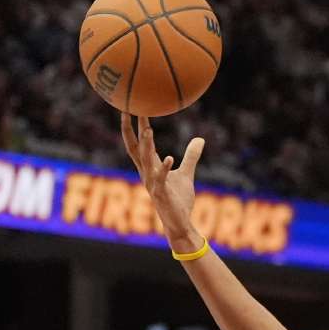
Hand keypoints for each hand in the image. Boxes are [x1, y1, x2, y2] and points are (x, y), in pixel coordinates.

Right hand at [121, 113, 204, 244]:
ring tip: (148, 129)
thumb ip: (191, 156)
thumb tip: (200, 138)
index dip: (134, 126)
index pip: (138, 143)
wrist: (179, 223)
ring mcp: (152, 183)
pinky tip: (169, 157)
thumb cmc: (179, 200)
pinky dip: (164, 168)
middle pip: (134, 147)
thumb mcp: (186, 173)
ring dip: (146, 145)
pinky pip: (161, 179)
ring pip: (145, 160)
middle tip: (128, 109)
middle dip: (129, 129)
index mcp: (150, 167)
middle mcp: (146, 173)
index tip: (132, 106)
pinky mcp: (161, 193)